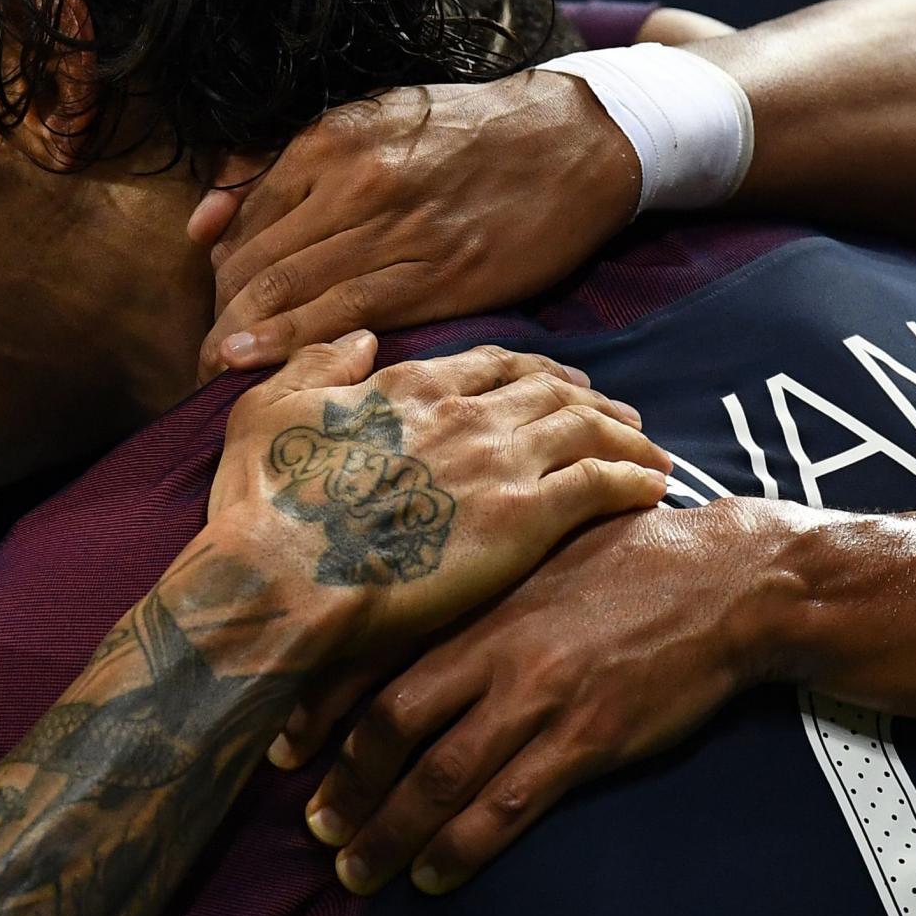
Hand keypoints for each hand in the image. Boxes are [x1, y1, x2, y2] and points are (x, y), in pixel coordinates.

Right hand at [185, 333, 671, 675]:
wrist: (282, 576)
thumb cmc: (262, 503)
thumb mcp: (267, 411)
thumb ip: (317, 366)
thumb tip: (358, 339)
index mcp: (408, 385)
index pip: (491, 364)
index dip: (533, 370)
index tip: (559, 383)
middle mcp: (465, 412)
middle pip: (553, 391)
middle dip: (594, 399)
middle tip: (621, 417)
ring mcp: (499, 463)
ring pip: (589, 430)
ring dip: (627, 436)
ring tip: (651, 453)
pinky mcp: (524, 520)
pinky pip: (603, 486)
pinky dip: (634, 480)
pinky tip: (652, 490)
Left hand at [188, 74, 641, 376]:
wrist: (573, 140)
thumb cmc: (462, 134)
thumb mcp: (368, 121)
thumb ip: (277, 168)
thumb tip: (203, 223)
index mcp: (331, 140)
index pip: (245, 216)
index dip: (218, 270)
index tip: (208, 305)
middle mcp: (355, 183)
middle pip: (259, 260)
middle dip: (221, 313)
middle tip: (197, 355)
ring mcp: (397, 231)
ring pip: (292, 290)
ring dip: (243, 335)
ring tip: (212, 370)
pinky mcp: (439, 276)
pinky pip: (348, 314)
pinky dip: (294, 342)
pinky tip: (256, 363)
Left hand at [274, 498, 785, 895]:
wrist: (728, 581)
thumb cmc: (627, 561)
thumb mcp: (534, 554)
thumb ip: (473, 590)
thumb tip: (412, 617)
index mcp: (472, 602)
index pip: (373, 660)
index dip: (320, 710)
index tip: (283, 751)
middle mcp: (492, 651)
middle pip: (392, 727)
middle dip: (347, 786)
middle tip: (315, 830)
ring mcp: (539, 698)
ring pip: (441, 778)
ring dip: (391, 832)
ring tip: (357, 869)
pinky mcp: (588, 740)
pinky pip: (508, 807)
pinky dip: (462, 848)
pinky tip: (433, 876)